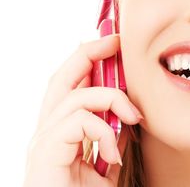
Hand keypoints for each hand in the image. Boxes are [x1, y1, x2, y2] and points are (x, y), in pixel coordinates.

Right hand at [23, 34, 142, 186]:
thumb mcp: (108, 163)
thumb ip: (114, 137)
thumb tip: (129, 113)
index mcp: (62, 131)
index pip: (71, 84)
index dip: (90, 60)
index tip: (115, 43)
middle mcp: (47, 132)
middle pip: (61, 77)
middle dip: (89, 52)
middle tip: (116, 40)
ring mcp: (43, 142)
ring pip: (74, 95)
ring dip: (112, 100)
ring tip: (134, 119)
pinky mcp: (45, 154)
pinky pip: (76, 122)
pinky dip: (103, 131)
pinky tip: (113, 154)